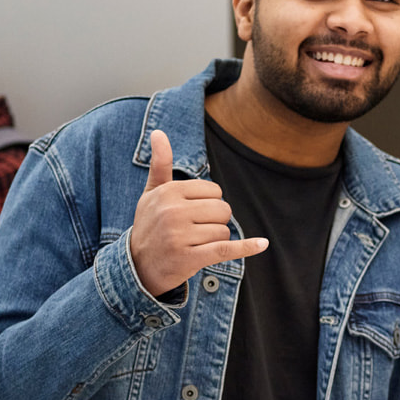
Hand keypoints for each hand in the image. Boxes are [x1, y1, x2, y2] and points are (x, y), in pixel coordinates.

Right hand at [129, 130, 268, 297]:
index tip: (190, 214)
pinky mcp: (190, 258)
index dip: (208, 203)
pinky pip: (226, 249)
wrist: (136, 267)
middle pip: (223, 209)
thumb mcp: (152, 193)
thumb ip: (160, 164)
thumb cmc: (149, 225)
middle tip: (193, 231)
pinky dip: (246, 247)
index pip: (214, 191)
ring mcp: (180, 236)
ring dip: (215, 239)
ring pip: (224, 230)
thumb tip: (158, 132)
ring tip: (192, 244)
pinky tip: (263, 244)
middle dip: (215, 221)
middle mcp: (173, 212)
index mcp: (168, 192)